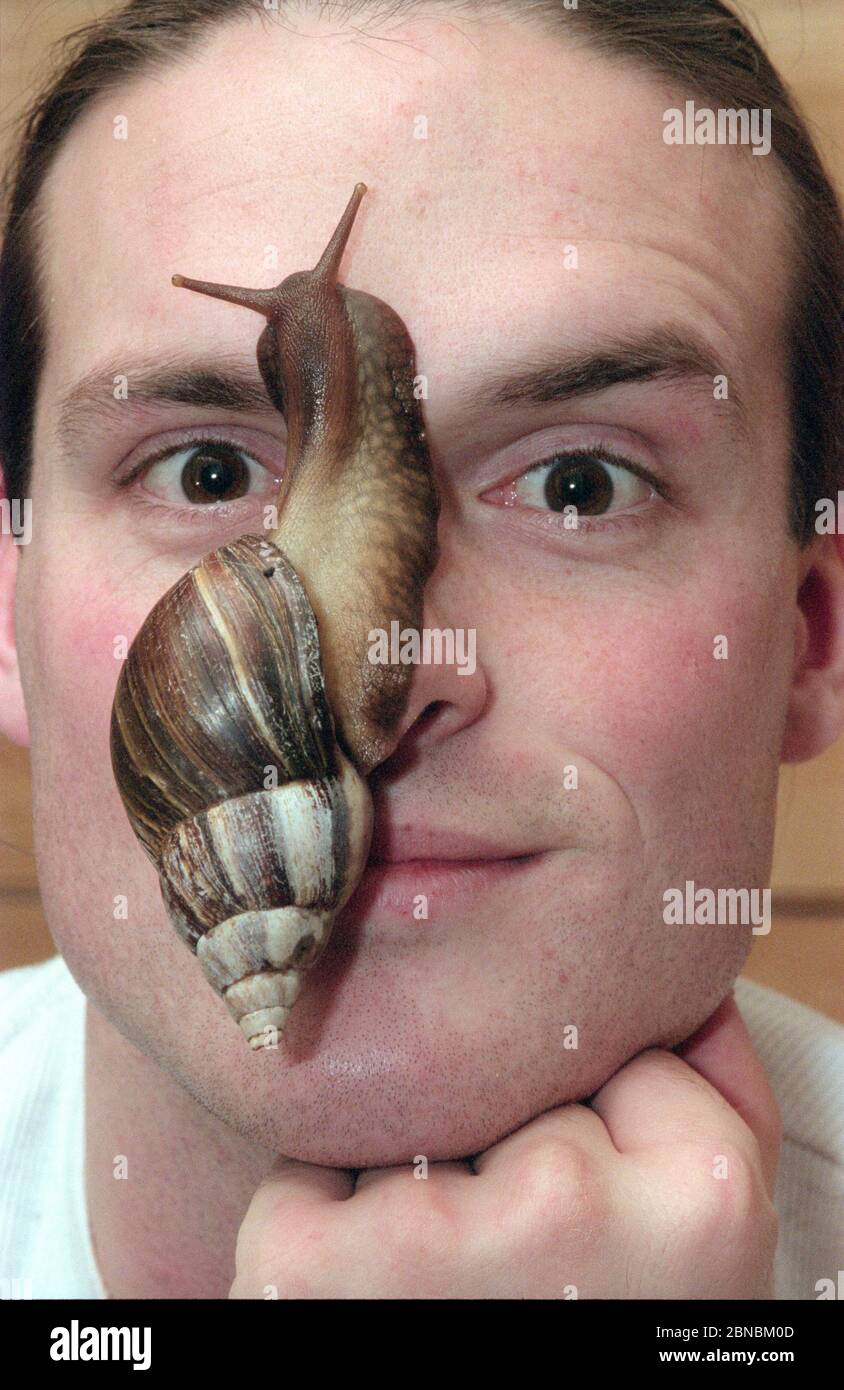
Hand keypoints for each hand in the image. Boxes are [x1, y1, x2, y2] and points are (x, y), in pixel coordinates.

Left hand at [230, 992, 780, 1297]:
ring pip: (426, 1104)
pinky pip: (315, 1157)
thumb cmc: (612, 1330)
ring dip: (429, 1170)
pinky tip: (369, 1279)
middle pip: (524, 1076)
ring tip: (448, 1276)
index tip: (607, 1213)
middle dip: (518, 1140)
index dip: (609, 1129)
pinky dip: (329, 1205)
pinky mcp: (305, 1270)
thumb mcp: (713, 1246)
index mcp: (700, 1202)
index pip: (634, 1054)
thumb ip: (718, 1101)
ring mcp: (430, 1238)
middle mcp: (566, 1207)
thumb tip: (679, 995)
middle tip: (529, 1256)